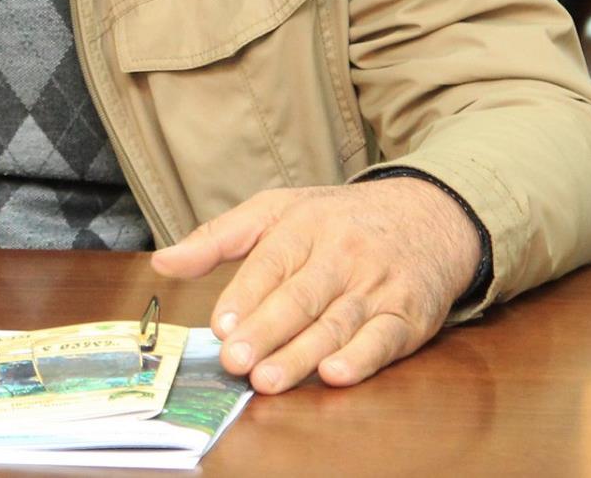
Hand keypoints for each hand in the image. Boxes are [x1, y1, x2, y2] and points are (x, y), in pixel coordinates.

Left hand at [150, 180, 480, 393]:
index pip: (270, 262)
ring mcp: (376, 285)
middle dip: (266, 331)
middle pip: (299, 296)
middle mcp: (341, 253)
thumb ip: (218, 239)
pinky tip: (336, 373)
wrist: (428, 216)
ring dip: (302, 354)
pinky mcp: (408, 314)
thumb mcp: (277, 211)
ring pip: (335, 322)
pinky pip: (384, 338)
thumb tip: (162, 261)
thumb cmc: (337, 219)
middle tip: (235, 361)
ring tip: (268, 379)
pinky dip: (361, 357)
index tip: (221, 325)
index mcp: (304, 225)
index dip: (245, 295)